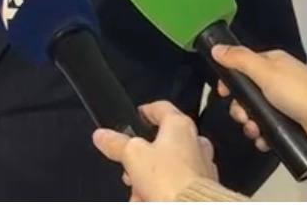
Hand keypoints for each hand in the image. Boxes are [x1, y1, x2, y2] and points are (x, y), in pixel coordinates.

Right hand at [92, 101, 217, 201]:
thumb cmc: (170, 179)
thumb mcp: (132, 156)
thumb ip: (116, 143)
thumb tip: (103, 136)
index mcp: (179, 125)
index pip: (161, 108)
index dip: (145, 111)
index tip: (136, 117)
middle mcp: (195, 142)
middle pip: (162, 142)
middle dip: (142, 157)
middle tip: (130, 166)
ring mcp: (201, 164)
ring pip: (169, 166)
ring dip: (150, 178)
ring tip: (138, 191)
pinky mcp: (203, 186)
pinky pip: (177, 183)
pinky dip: (163, 189)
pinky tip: (150, 197)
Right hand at [212, 45, 306, 155]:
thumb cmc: (299, 93)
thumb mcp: (267, 72)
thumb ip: (240, 60)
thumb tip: (216, 48)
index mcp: (273, 65)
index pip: (243, 68)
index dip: (231, 81)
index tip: (223, 93)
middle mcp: (278, 83)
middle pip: (247, 95)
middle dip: (240, 108)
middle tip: (244, 117)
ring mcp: (285, 106)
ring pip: (255, 115)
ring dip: (250, 125)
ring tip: (256, 132)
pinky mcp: (291, 126)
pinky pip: (268, 131)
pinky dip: (263, 137)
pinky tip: (264, 142)